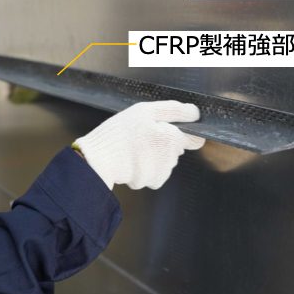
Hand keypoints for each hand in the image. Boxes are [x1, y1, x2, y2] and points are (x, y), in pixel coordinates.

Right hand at [73, 101, 204, 189]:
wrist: (98, 161)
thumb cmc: (119, 134)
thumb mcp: (144, 112)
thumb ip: (174, 111)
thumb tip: (196, 113)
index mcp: (172, 138)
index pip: (194, 139)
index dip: (181, 133)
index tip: (166, 131)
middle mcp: (171, 158)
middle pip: (176, 150)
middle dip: (163, 144)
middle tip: (141, 137)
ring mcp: (161, 172)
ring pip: (165, 163)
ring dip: (153, 157)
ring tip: (133, 150)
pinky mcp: (150, 182)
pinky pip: (154, 174)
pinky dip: (145, 169)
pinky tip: (132, 162)